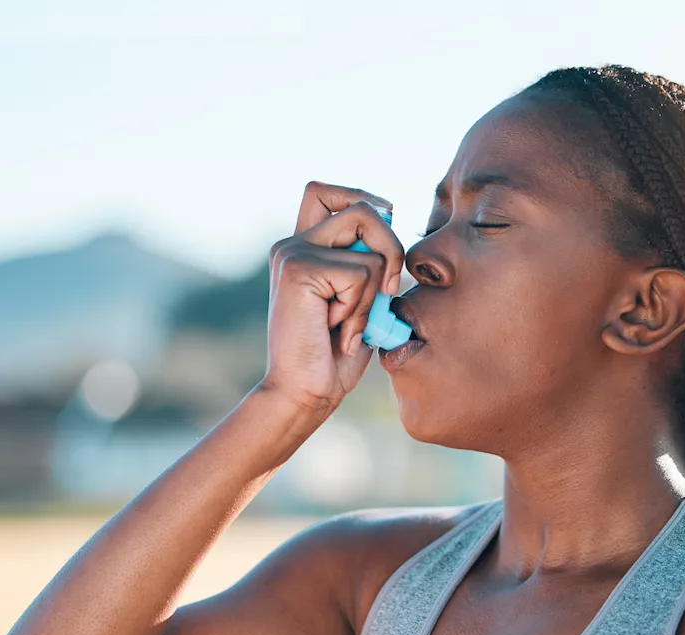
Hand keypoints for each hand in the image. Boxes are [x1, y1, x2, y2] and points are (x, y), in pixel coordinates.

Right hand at [258, 181, 404, 416]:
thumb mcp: (361, 301)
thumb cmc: (334, 355)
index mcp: (304, 248)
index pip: (327, 192)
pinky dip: (362, 309)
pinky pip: (361, 274)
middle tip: (387, 290)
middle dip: (391, 248)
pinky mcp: (298, 268)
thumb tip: (391, 231)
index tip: (382, 236)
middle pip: (363, 208)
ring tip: (350, 324)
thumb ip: (368, 265)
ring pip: (369, 247)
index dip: (364, 200)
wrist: (305, 392)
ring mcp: (293, 252)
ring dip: (374, 294)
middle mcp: (293, 243)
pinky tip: (338, 331)